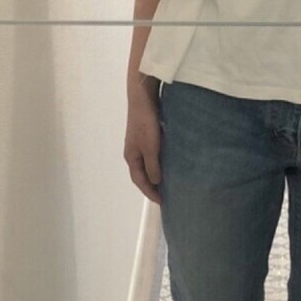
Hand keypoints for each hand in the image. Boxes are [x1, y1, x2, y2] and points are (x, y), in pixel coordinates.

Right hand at [124, 87, 162, 204]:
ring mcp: (139, 143)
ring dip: (155, 173)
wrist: (143, 97)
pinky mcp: (146, 134)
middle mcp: (133, 151)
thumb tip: (156, 182)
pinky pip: (152, 154)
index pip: (139, 181)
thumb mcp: (150, 147)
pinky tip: (168, 161)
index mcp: (131, 157)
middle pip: (141, 173)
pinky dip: (158, 162)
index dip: (150, 192)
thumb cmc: (145, 123)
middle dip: (151, 185)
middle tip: (165, 195)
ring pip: (147, 163)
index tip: (162, 202)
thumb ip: (153, 165)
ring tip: (168, 181)